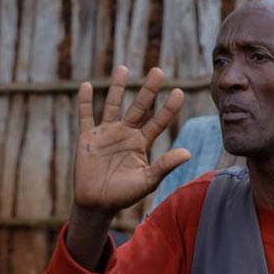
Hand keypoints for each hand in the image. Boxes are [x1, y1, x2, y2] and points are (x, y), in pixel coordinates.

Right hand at [74, 65, 189, 214]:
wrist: (96, 204)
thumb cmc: (123, 195)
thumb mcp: (147, 180)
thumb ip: (165, 165)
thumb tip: (188, 153)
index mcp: (141, 143)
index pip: (158, 122)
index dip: (168, 109)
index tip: (179, 92)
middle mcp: (125, 134)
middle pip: (139, 107)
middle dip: (148, 90)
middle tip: (158, 71)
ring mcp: (106, 134)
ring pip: (113, 105)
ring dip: (117, 87)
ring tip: (123, 68)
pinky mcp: (87, 138)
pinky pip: (85, 117)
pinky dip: (85, 102)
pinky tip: (87, 86)